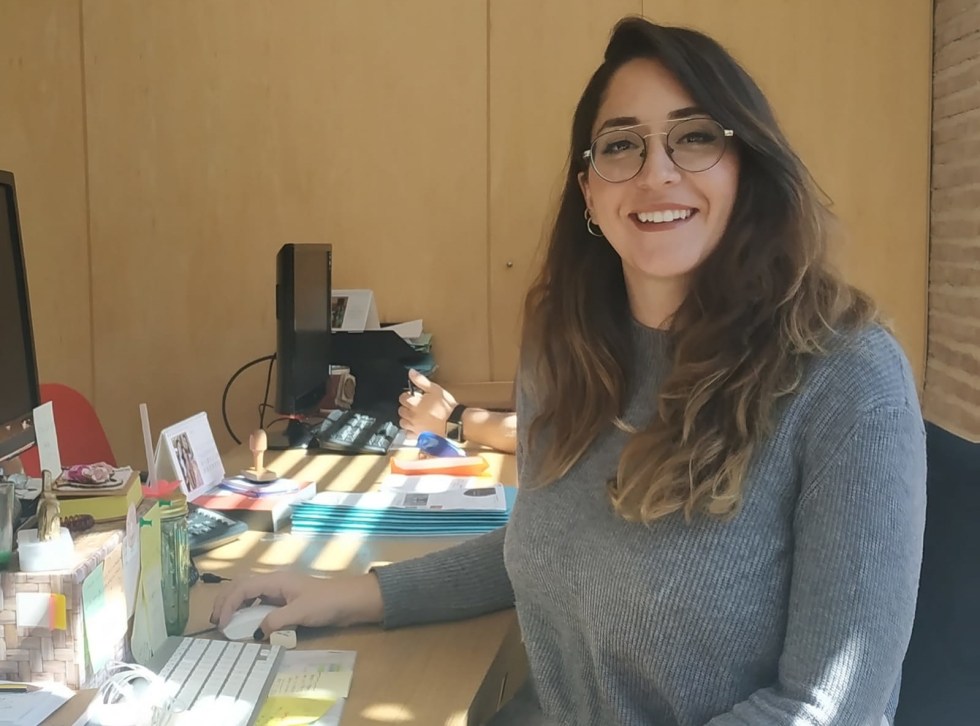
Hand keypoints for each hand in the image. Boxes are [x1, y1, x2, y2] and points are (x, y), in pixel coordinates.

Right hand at [210, 571, 383, 636]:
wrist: (350, 600)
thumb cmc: (327, 602)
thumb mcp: (301, 612)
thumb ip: (277, 621)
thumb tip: (255, 633)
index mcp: (275, 580)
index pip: (243, 589)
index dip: (228, 604)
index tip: (221, 623)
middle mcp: (274, 583)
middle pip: (242, 587)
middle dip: (225, 602)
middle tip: (215, 622)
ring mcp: (280, 591)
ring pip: (249, 594)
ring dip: (235, 605)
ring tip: (225, 622)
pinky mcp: (285, 600)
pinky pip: (260, 603)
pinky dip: (248, 611)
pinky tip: (247, 623)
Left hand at [398, 369, 456, 435]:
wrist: (454, 423)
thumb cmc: (446, 406)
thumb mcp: (435, 389)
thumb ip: (421, 381)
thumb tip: (411, 372)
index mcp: (414, 403)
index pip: (402, 398)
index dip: (407, 395)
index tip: (413, 395)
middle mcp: (411, 416)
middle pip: (401, 410)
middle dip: (406, 406)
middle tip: (415, 405)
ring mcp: (414, 427)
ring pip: (402, 422)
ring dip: (406, 418)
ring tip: (414, 415)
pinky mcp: (419, 436)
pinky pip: (408, 434)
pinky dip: (409, 430)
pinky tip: (415, 426)